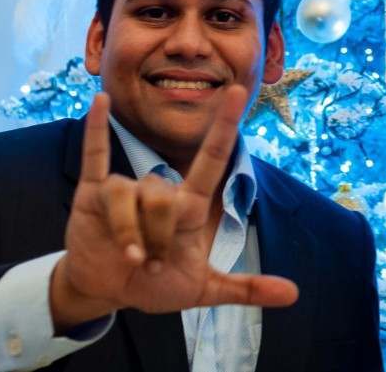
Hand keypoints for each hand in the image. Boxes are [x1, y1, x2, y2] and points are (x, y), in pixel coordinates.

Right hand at [49, 87, 297, 330]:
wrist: (108, 291)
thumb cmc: (156, 284)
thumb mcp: (202, 290)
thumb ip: (245, 288)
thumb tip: (293, 294)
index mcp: (189, 207)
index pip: (212, 159)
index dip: (225, 126)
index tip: (239, 91)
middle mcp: (159, 190)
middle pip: (164, 199)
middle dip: (158, 239)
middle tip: (152, 263)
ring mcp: (126, 188)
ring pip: (129, 198)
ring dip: (129, 236)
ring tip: (130, 255)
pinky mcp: (93, 192)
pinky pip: (95, 155)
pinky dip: (97, 128)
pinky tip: (101, 101)